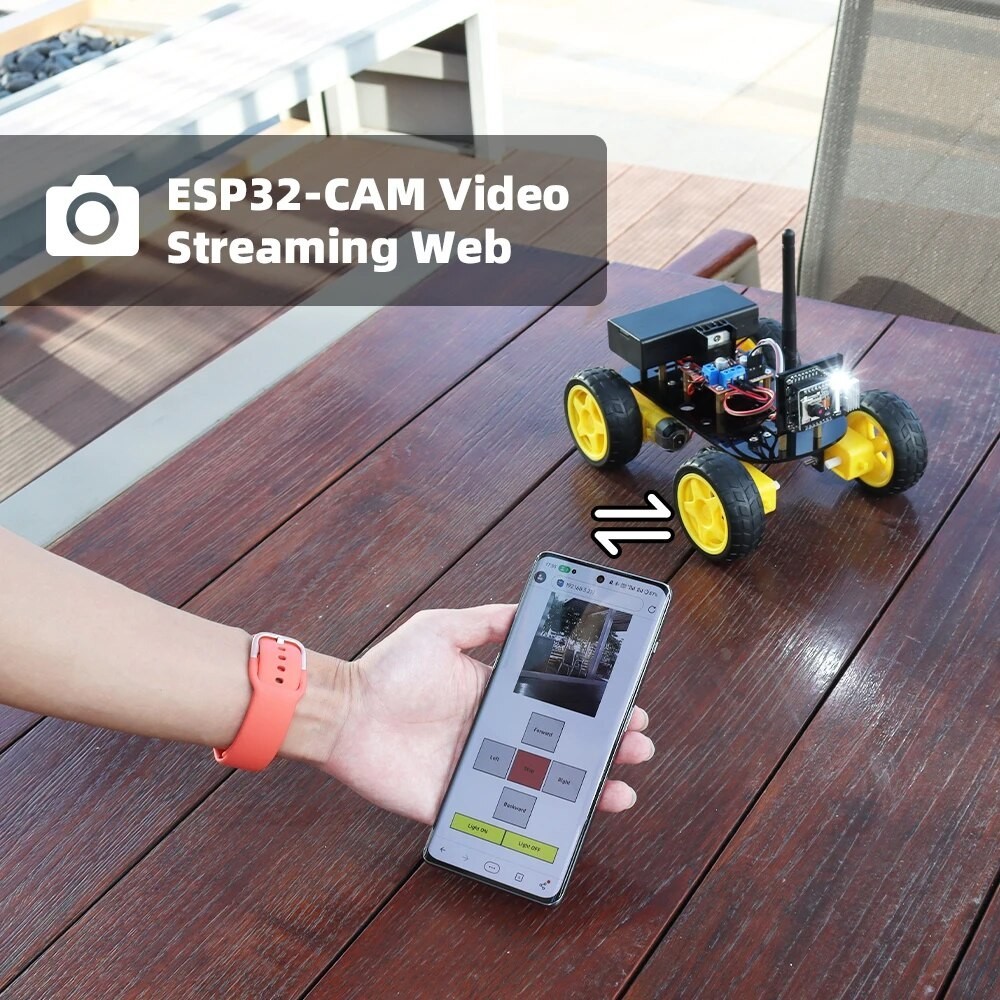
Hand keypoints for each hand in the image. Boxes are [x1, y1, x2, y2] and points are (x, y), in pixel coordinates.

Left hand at [306, 605, 655, 824]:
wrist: (343, 713)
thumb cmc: (387, 669)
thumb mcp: (441, 630)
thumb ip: (485, 622)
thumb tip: (526, 605)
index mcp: (492, 694)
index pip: (554, 704)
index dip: (591, 708)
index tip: (625, 706)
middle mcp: (491, 731)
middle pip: (560, 745)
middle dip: (603, 747)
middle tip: (637, 746)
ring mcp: (477, 767)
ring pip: (542, 784)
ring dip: (585, 787)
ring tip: (621, 788)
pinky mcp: (456, 799)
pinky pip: (502, 815)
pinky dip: (537, 823)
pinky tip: (570, 821)